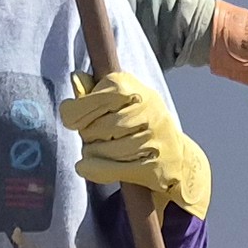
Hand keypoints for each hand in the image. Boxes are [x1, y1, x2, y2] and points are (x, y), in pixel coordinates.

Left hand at [58, 71, 214, 213]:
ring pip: (108, 149)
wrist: (175, 156)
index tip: (71, 118)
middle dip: (87, 134)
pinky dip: (96, 169)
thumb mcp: (118, 101)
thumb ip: (93, 91)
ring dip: (92, 153)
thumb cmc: (137, 124)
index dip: (77, 111)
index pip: (98, 97)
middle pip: (101, 126)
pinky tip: (85, 167)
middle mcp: (150, 110)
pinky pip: (117, 168)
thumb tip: (76, 78)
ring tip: (92, 152)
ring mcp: (155, 139)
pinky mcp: (156, 166)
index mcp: (135, 88)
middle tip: (89, 137)